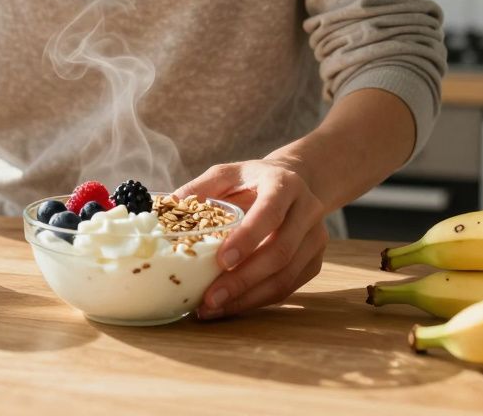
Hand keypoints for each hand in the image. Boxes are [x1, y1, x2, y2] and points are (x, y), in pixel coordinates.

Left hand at [174, 156, 327, 319]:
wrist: (297, 182)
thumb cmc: (253, 180)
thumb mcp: (228, 173)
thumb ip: (200, 188)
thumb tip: (167, 207)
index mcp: (285, 184)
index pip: (270, 212)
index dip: (248, 238)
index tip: (222, 261)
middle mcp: (307, 211)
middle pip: (280, 252)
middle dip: (244, 280)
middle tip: (210, 298)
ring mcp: (315, 239)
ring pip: (286, 277)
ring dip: (248, 298)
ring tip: (213, 308)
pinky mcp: (314, 261)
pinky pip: (287, 288)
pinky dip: (257, 301)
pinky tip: (230, 306)